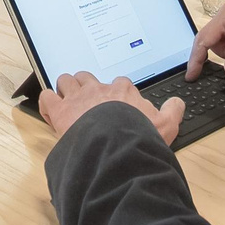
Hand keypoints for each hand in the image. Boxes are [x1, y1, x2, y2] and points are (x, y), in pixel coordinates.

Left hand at [39, 72, 181, 143]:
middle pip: (89, 77)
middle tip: (87, 102)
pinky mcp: (60, 111)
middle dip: (86, 87)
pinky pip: (47, 97)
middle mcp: (99, 89)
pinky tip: (50, 111)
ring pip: (66, 81)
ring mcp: (78, 98)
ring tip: (68, 102)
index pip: (118, 84)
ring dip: (66, 89)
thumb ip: (173, 111)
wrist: (116, 147)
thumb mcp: (166, 125)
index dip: (114, 94)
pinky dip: (46, 102)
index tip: (115, 104)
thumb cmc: (138, 137)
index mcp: (122, 91)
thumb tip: (177, 103)